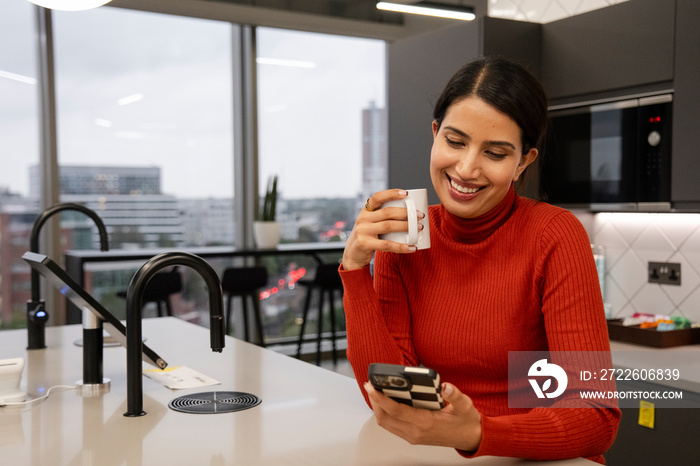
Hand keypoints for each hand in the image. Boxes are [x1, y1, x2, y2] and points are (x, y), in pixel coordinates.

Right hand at [342, 189, 424, 270]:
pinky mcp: (365, 244)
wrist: (353, 254)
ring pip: (388, 226)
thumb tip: (411, 213)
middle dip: (406, 213)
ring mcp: (363, 231)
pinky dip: (401, 247)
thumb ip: (383, 217)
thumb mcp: (371, 223)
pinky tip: (412, 248)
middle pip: (388, 212)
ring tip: (419, 228)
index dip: (392, 193)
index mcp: (366, 210)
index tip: (406, 193)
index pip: (378, 197)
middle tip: (420, 216)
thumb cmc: (369, 236)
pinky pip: (387, 245)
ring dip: (407, 226)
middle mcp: (363, 218)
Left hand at [364, 381, 481, 451]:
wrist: (471, 438)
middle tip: (371, 385)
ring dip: (378, 408)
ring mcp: (413, 436)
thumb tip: (445, 386)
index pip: (396, 411)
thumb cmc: (466, 422)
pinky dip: (385, 414)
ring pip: (386, 424)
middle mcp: (416, 432)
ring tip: (376, 392)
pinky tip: (387, 402)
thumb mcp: (465, 405)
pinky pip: (392, 426)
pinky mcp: (413, 437)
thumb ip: (454, 395)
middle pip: (385, 418)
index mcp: (426, 423)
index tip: (371, 387)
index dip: (381, 398)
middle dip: (374, 401)